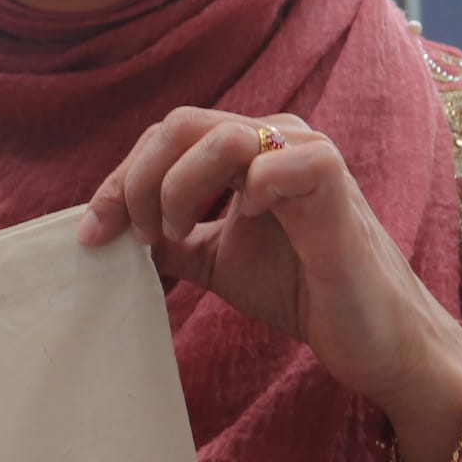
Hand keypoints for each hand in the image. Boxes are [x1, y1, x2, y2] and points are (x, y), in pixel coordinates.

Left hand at [77, 108, 461, 461]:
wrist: (369, 336)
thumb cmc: (300, 288)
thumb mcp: (213, 260)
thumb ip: (169, 239)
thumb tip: (107, 232)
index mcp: (243, 151)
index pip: (162, 140)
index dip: (118, 182)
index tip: (92, 234)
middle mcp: (272, 138)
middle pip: (178, 125)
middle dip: (138, 182)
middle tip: (140, 238)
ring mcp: (305, 154)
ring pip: (219, 136)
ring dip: (178, 186)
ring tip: (177, 234)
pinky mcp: (334, 182)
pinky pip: (279, 161)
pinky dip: (248, 189)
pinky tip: (244, 220)